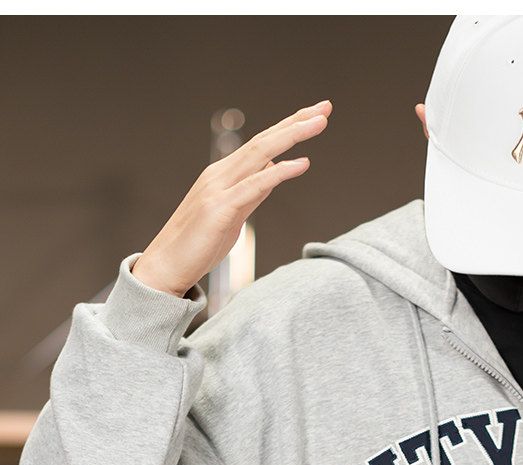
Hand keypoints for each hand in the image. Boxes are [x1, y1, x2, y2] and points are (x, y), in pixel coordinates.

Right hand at [132, 100, 332, 297]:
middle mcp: (220, 174)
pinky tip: (301, 163)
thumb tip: (272, 173)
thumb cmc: (197, 246)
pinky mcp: (219, 208)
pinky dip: (278, 172)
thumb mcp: (233, 215)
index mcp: (224, 175)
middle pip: (263, 141)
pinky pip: (254, 186)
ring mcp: (218, 189)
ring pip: (259, 153)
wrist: (166, 267)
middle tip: (324, 108)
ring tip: (318, 123)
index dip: (288, 127)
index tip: (314, 116)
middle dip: (295, 122)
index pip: (261, 144)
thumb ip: (253, 193)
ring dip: (291, 136)